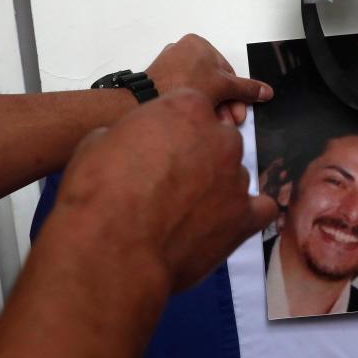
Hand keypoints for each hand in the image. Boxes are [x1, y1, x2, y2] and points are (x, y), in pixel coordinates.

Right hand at [54, 90, 277, 292]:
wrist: (114, 249)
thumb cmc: (98, 195)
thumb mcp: (98, 142)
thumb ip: (132, 135)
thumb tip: (133, 145)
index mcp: (186, 109)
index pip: (193, 107)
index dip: (175, 129)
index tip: (160, 146)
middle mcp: (220, 138)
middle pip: (219, 140)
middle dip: (199, 157)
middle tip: (170, 182)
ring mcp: (236, 177)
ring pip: (234, 174)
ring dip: (216, 188)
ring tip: (183, 212)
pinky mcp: (245, 215)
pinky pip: (260, 208)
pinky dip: (246, 214)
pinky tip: (225, 222)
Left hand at [146, 33, 272, 124]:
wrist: (149, 100)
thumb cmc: (186, 84)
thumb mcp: (224, 86)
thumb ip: (247, 89)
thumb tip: (266, 91)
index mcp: (198, 44)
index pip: (227, 70)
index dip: (236, 93)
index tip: (240, 110)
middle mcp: (182, 51)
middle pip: (214, 82)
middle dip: (225, 104)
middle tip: (231, 121)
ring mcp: (170, 67)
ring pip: (201, 90)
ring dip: (213, 109)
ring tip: (216, 124)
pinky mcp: (160, 82)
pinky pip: (185, 94)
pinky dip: (195, 106)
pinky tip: (200, 120)